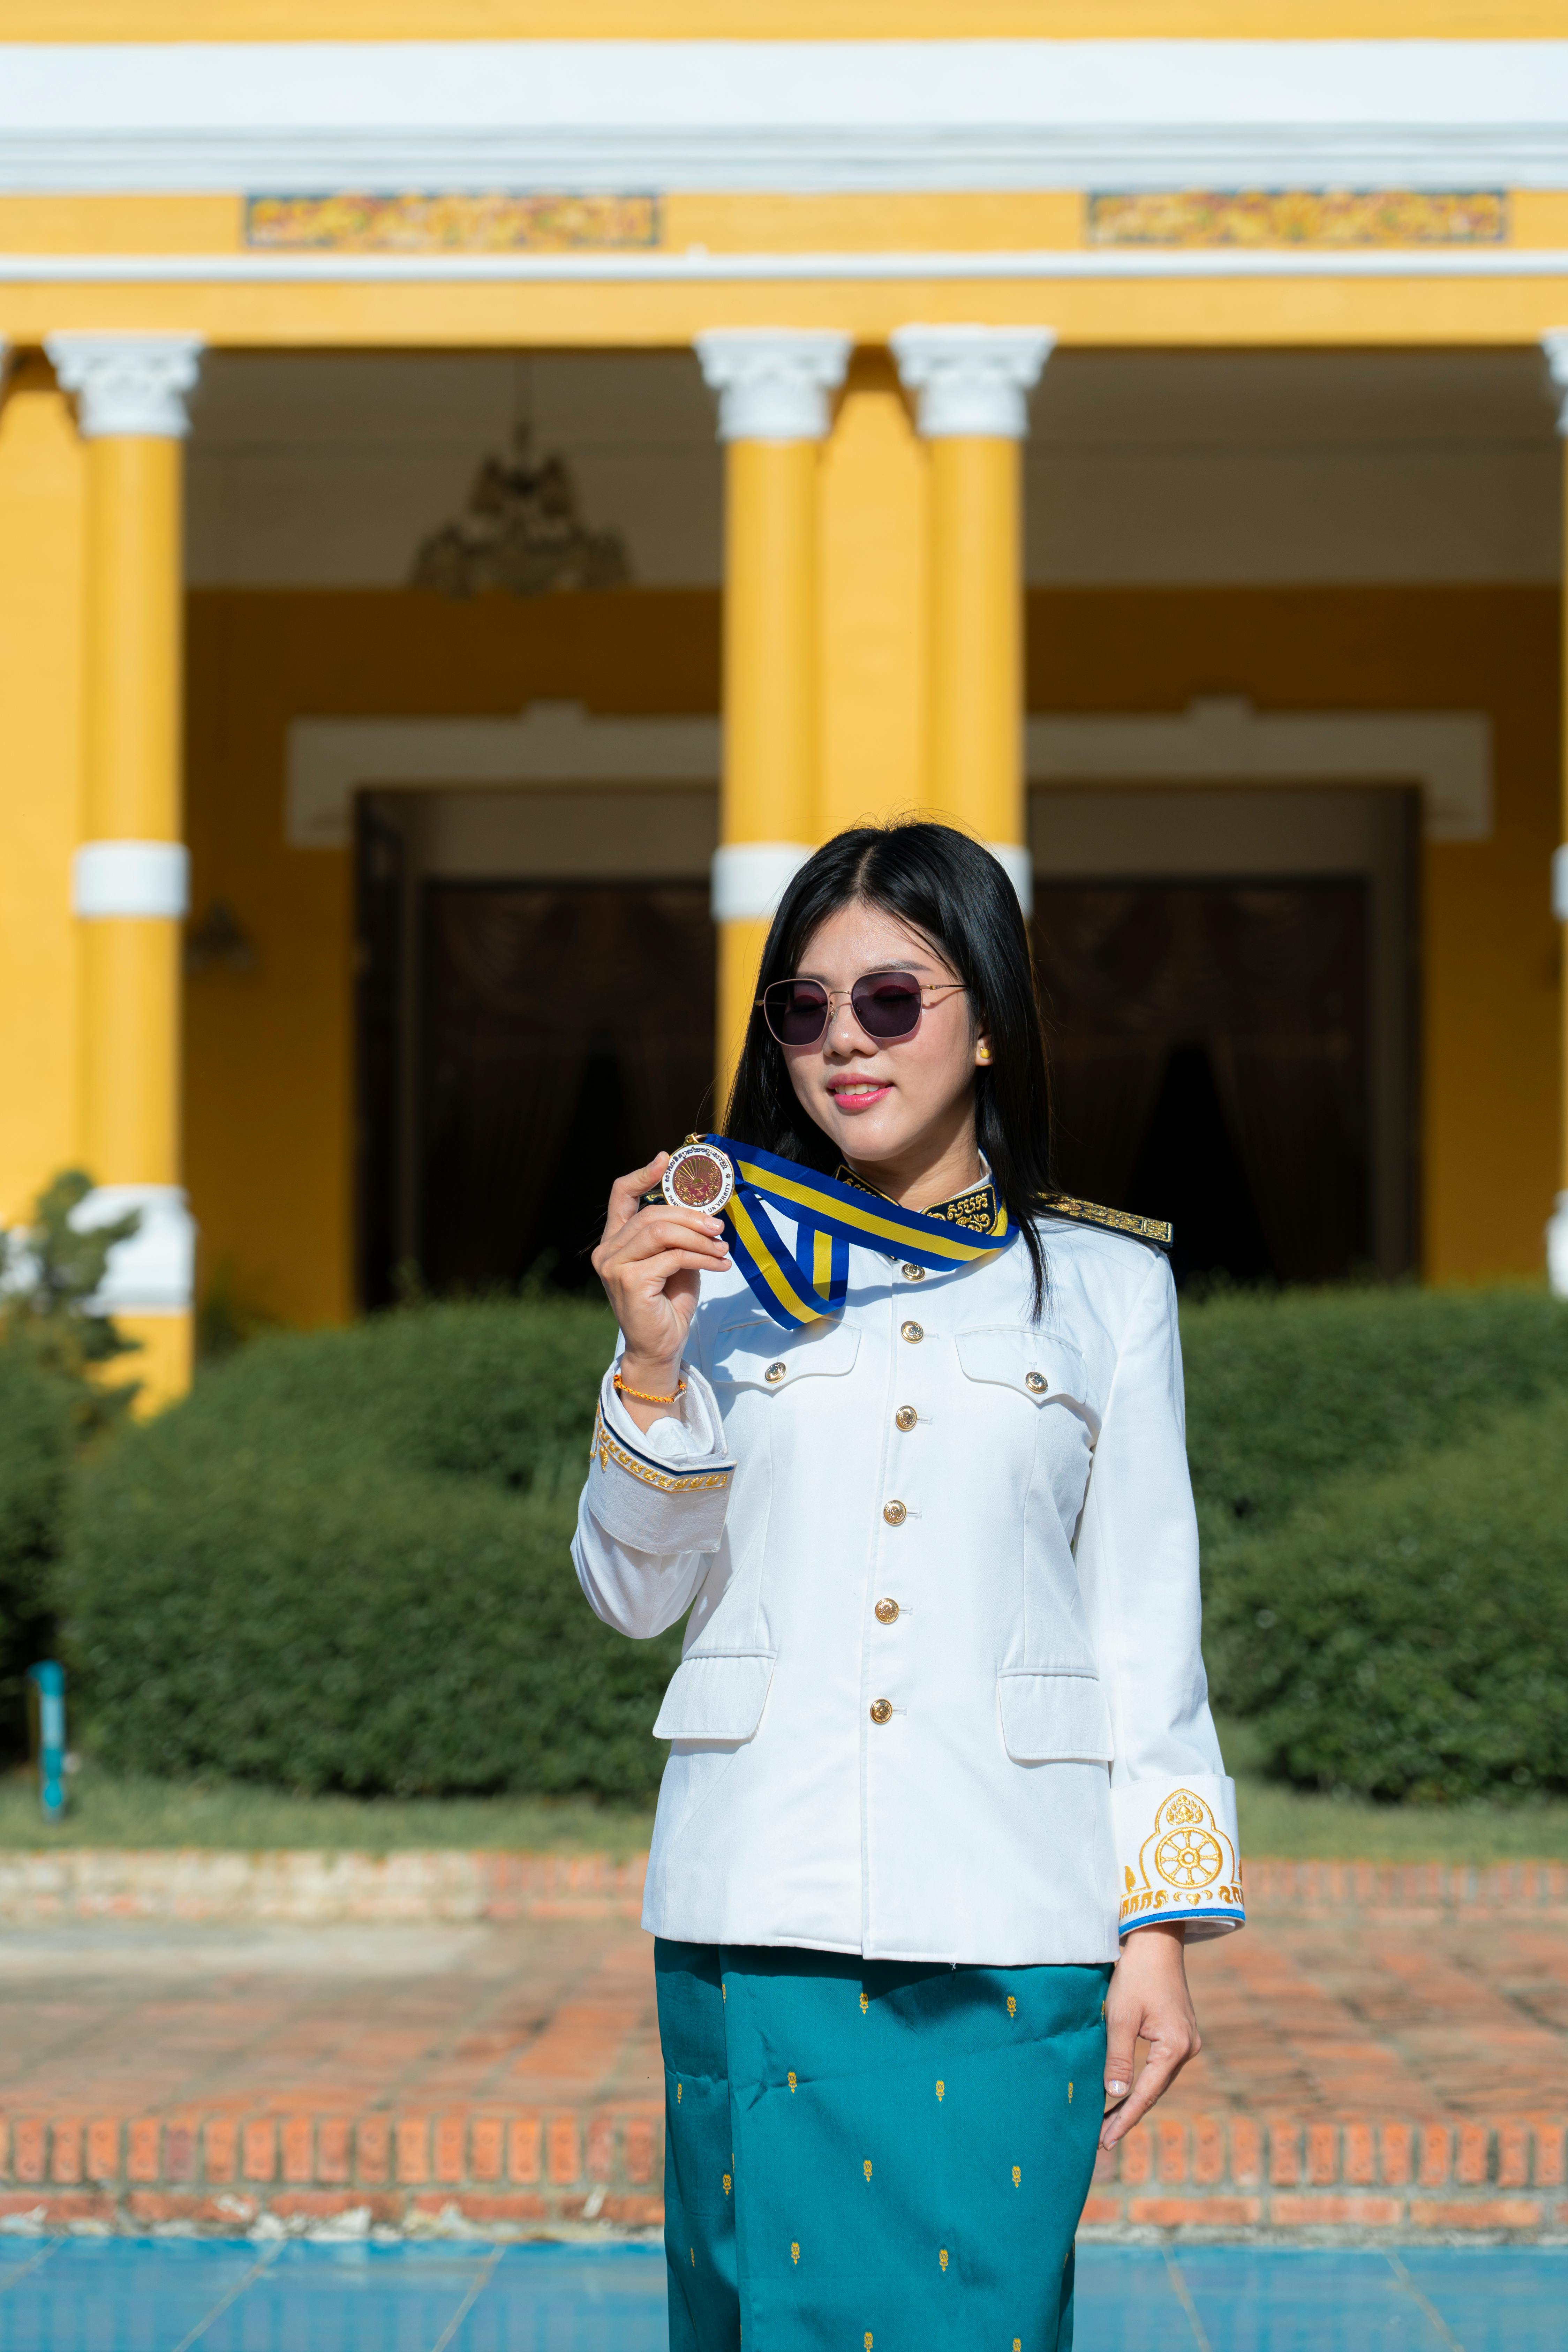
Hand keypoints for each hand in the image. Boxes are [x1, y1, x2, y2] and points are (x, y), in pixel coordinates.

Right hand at [591, 1154, 731, 1427]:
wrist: (660, 1346)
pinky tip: (720, 1264)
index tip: (666, 1159)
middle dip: (691, 1216)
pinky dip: (702, 1258)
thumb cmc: (668, 1302)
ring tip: (722, 1249)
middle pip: (651, 1214)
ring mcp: (614, 1266)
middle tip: (719, 1228)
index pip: (620, 1195)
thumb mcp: (674, 1259)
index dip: (643, 1174)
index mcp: (615, 1240)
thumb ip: (677, 1234)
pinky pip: (672, 1257)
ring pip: (661, 1232)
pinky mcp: (630, 1282)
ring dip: (698, 1238)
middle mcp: (607, 1251)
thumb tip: (704, 1208)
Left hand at [1099, 1922, 1200, 2149]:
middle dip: (1129, 2113)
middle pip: (1155, 2091)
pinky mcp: (1179, 2033)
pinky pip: (1160, 2066)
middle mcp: (1188, 2048)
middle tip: (1104, 2138)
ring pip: (1158, 2080)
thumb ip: (1118, 2057)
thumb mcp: (1121, 2016)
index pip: (1146, 2093)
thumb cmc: (1135, 1975)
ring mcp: (1186, 2041)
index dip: (1125, 2118)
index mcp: (1175, 2046)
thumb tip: (1114, 2093)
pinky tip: (1127, 2090)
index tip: (1106, 2140)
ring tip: (1110, 2121)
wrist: (1155, 1942)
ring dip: (1136, 2098)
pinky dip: (1143, 2080)